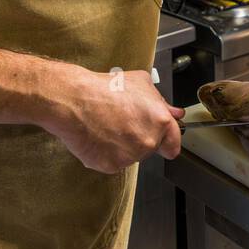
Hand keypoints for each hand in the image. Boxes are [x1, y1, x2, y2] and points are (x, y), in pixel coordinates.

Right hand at [41, 66, 184, 173]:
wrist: (74, 101)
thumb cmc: (105, 89)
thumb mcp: (140, 83)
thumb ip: (161, 102)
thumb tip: (175, 113)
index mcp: (160, 122)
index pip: (173, 144)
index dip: (167, 141)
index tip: (162, 141)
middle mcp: (148, 142)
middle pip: (150, 149)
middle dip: (140, 138)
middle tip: (123, 122)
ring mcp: (129, 156)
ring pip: (131, 155)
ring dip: (123, 146)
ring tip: (107, 126)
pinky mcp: (110, 165)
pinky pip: (113, 162)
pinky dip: (107, 153)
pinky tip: (98, 136)